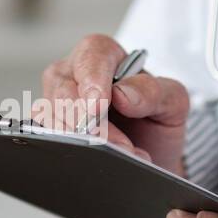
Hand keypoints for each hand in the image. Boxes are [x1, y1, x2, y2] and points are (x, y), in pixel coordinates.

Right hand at [40, 34, 189, 173]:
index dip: (92, 80)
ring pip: (49, 114)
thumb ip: (154, 92)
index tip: (98, 106)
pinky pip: (46, 137)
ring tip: (120, 155)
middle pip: (63, 88)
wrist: (150, 156)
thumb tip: (123, 93)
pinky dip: (70, 150)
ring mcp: (57, 102)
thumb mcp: (172, 102)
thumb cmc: (156, 120)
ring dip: (81, 140)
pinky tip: (96, 161)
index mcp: (105, 56)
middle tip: (119, 145)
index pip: (91, 56)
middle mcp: (75, 75)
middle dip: (89, 121)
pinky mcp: (50, 129)